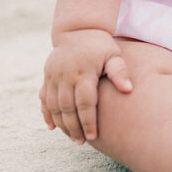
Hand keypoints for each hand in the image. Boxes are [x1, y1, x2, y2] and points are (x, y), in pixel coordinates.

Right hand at [39, 29, 132, 143]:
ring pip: (54, 106)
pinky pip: (43, 98)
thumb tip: (128, 89)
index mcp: (83, 72)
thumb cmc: (100, 45)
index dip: (88, 121)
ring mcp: (53, 76)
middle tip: (81, 142)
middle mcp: (65, 76)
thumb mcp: (113, 54)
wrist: (78, 29)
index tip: (93, 136)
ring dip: (61, 124)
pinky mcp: (47, 76)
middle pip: (67, 108)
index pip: (84, 103)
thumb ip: (120, 71)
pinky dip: (47, 114)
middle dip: (74, 127)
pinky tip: (53, 127)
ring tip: (73, 138)